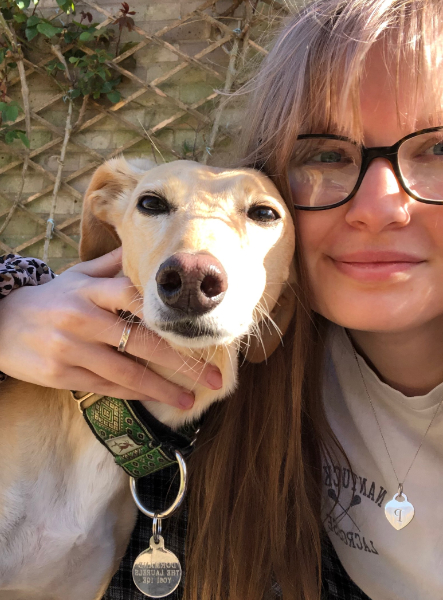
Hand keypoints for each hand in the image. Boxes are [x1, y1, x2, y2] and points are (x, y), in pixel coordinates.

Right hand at [0, 248, 221, 408]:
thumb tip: (150, 249)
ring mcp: (70, 348)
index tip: (203, 332)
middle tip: (214, 377)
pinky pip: (106, 386)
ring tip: (191, 400)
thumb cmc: (52, 297)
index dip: (172, 318)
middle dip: (182, 362)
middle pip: (142, 342)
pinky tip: (156, 398)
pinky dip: (135, 393)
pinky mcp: (60, 374)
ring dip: (163, 388)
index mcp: (91, 289)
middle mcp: (82, 317)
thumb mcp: (79, 275)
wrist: (0, 322)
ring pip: (126, 371)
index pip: (138, 300)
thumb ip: (115, 266)